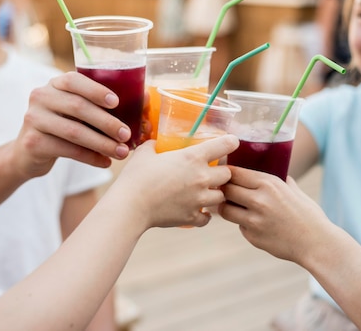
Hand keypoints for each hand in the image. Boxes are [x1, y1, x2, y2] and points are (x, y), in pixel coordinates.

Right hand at [12, 72, 132, 178]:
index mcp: (55, 84)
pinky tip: (105, 163)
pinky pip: (68, 150)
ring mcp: (33, 119)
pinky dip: (90, 157)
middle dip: (107, 122)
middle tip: (126, 135)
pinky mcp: (32, 143)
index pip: (74, 80)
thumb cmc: (63, 126)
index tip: (117, 103)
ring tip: (121, 152)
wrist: (28, 152)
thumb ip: (99, 105)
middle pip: (78, 107)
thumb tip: (144, 98)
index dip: (96, 90)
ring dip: (102, 143)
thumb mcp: (75, 111)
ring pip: (74, 131)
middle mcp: (41, 97)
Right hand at [111, 135, 239, 228]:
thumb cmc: (136, 177)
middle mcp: (202, 177)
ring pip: (221, 196)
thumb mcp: (145, 152)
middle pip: (228, 174)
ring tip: (203, 192)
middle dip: (222, 172)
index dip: (231, 142)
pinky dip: (204, 214)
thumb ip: (155, 145)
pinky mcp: (192, 216)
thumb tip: (156, 142)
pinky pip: (207, 217)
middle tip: (211, 172)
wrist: (130, 206)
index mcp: (193, 157)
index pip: (226, 144)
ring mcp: (199, 199)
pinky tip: (196, 210)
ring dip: (215, 193)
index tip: (230, 143)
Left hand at [219, 166, 330, 264]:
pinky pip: (238, 226)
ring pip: (225, 208)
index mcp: (269, 184)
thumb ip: (281, 180)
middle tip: (225, 190)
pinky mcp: (252, 237)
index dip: (227, 173)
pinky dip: (242, 224)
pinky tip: (255, 224)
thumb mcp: (295, 191)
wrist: (317, 243)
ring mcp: (254, 220)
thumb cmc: (309, 215)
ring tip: (233, 206)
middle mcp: (259, 200)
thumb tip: (276, 169)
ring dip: (226, 206)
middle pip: (226, 189)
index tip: (224, 174)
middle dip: (223, 189)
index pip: (235, 172)